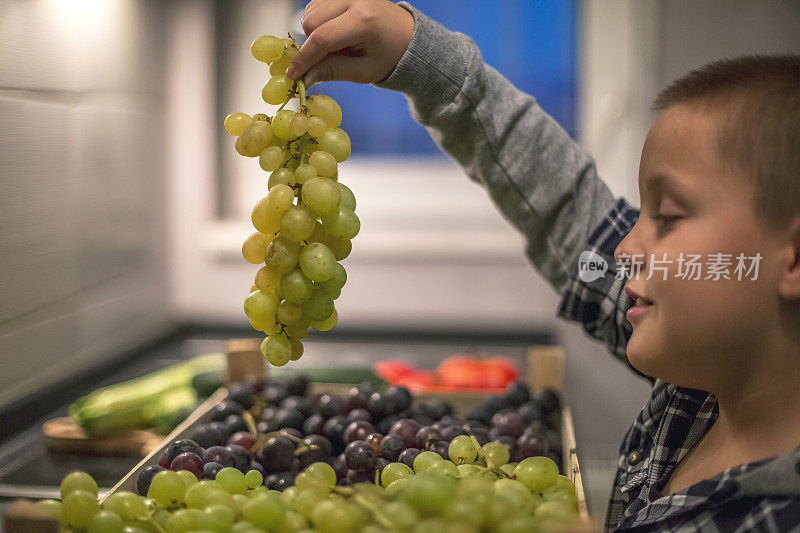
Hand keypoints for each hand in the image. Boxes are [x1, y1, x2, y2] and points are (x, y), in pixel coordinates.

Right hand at [287, 0, 413, 86]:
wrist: (406, 37)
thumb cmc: (388, 56)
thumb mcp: (363, 71)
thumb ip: (332, 71)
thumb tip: (304, 77)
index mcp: (364, 20)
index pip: (323, 38)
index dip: (304, 58)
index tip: (293, 74)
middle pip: (311, 23)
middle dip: (311, 46)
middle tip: (325, 61)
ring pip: (310, 13)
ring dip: (314, 34)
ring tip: (337, 46)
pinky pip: (316, 6)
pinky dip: (318, 23)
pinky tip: (334, 33)